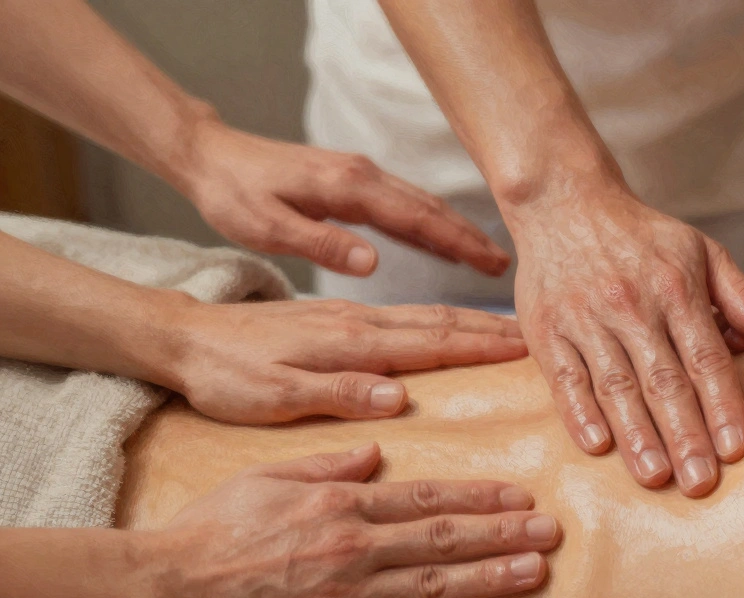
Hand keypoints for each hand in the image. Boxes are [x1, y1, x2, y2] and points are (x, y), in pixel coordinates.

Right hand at [151, 443, 559, 597]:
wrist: (164, 589)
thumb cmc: (213, 528)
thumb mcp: (270, 475)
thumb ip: (329, 462)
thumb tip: (377, 449)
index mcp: (341, 502)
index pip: (427, 496)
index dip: (480, 495)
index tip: (520, 494)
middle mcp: (353, 547)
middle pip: (444, 537)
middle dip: (503, 532)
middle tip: (551, 530)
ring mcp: (346, 596)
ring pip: (434, 584)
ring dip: (490, 577)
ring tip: (535, 571)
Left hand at [152, 296, 525, 423]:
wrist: (183, 337)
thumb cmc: (223, 374)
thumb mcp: (271, 396)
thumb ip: (335, 393)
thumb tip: (397, 399)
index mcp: (348, 339)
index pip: (431, 340)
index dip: (481, 346)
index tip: (527, 350)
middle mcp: (357, 319)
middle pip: (439, 319)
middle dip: (491, 327)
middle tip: (538, 337)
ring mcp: (349, 312)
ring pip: (425, 311)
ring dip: (471, 318)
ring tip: (510, 327)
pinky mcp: (337, 314)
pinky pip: (404, 313)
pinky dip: (439, 317)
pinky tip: (448, 324)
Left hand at [178, 119, 509, 276]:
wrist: (210, 156)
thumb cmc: (233, 194)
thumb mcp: (267, 226)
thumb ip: (321, 243)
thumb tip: (373, 262)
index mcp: (349, 187)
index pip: (417, 218)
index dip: (458, 243)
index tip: (492, 264)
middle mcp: (363, 175)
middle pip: (430, 208)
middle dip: (470, 237)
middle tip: (505, 266)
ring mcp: (360, 176)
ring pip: (420, 204)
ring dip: (455, 231)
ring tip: (486, 259)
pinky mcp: (352, 182)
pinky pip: (402, 204)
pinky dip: (429, 224)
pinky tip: (441, 244)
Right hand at [508, 188, 743, 495]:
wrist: (564, 201)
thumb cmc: (640, 235)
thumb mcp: (700, 249)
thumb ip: (741, 295)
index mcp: (676, 289)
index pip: (706, 357)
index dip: (722, 404)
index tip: (736, 449)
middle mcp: (633, 306)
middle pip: (664, 380)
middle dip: (685, 435)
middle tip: (701, 482)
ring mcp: (586, 319)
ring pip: (617, 385)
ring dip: (637, 435)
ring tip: (656, 478)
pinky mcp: (546, 329)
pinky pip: (565, 377)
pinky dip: (579, 413)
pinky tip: (598, 446)